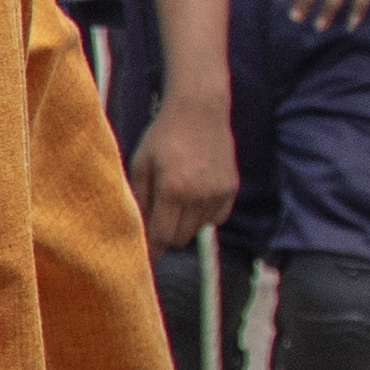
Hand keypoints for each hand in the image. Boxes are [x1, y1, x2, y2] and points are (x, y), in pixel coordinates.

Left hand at [131, 90, 238, 251]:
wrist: (200, 110)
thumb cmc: (164, 135)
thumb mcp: (140, 163)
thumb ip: (139, 199)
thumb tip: (137, 230)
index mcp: (173, 190)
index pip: (162, 236)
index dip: (152, 249)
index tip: (145, 260)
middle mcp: (199, 196)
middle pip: (181, 237)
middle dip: (167, 233)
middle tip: (159, 216)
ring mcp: (219, 193)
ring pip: (198, 229)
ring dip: (186, 223)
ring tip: (178, 197)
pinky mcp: (232, 189)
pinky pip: (217, 218)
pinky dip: (205, 214)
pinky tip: (196, 195)